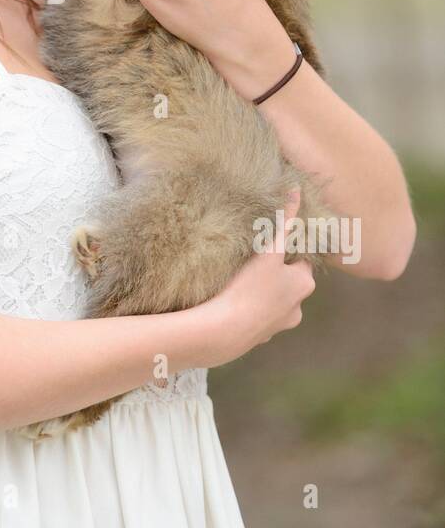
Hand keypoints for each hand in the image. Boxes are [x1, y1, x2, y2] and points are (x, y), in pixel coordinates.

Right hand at [203, 189, 316, 365]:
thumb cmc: (249, 286)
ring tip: (239, 281)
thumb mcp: (268, 250)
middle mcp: (297, 308)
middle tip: (252, 260)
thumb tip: (296, 189)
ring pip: (274, 301)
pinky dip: (250, 310)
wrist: (224, 331)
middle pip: (288, 282)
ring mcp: (279, 325)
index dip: (285, 250)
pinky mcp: (260, 337)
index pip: (300, 260)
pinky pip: (257, 318)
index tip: (269, 244)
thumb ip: (284, 221)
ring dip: (263, 292)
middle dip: (275, 272)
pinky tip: (232, 302)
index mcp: (303, 284)